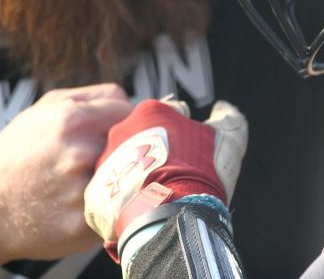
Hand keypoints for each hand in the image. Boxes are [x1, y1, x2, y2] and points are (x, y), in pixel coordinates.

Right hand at [0, 84, 132, 261]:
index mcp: (71, 120)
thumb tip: (129, 100)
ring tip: (89, 185)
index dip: (124, 121)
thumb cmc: (12, 155)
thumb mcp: (41, 111)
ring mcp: (82, 191)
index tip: (117, 132)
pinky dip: (106, 210)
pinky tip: (81, 207)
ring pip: (127, 180)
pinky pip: (115, 212)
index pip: (128, 111)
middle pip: (132, 145)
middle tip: (101, 160)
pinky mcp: (83, 225)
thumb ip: (90, 97)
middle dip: (122, 151)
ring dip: (117, 181)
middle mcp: (79, 153)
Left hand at [84, 99, 247, 254]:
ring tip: (161, 194)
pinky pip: (112, 192)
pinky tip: (144, 208)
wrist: (170, 216)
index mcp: (150, 111)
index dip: (185, 134)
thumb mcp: (228, 138)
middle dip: (158, 153)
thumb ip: (228, 117)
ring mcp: (104, 161)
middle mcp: (120, 130)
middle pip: (143, 138)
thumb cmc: (200, 172)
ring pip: (126, 164)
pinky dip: (126, 199)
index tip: (193, 153)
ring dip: (140, 174)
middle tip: (176, 174)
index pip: (170, 115)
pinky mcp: (95, 192)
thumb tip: (222, 107)